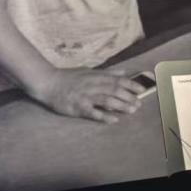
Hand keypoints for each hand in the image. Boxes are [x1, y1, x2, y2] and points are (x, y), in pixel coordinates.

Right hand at [27, 68, 141, 123]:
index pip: (117, 80)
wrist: (47, 82)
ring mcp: (85, 96)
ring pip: (106, 100)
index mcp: (96, 76)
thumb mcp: (89, 71)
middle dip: (128, 97)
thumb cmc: (68, 77)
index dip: (131, 84)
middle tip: (139, 103)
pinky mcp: (77, 107)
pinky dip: (104, 116)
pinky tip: (114, 119)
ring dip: (120, 105)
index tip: (142, 89)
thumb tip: (124, 72)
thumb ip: (107, 73)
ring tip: (131, 110)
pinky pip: (92, 112)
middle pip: (114, 90)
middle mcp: (92, 85)